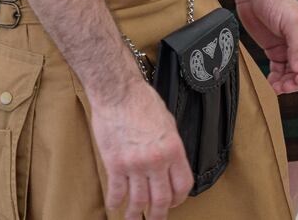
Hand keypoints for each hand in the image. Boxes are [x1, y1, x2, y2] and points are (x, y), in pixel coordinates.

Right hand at [87, 81, 192, 219]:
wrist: (117, 92)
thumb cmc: (142, 102)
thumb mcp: (168, 123)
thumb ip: (171, 148)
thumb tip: (172, 166)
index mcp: (173, 150)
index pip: (182, 186)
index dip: (179, 200)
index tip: (173, 203)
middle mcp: (156, 160)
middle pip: (161, 200)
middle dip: (158, 215)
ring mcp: (135, 164)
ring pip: (139, 200)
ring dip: (135, 214)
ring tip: (132, 219)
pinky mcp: (115, 163)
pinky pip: (117, 191)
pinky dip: (116, 202)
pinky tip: (115, 206)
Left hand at [233, 0, 297, 93]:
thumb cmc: (276, 0)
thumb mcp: (290, 21)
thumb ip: (296, 46)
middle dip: (297, 81)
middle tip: (286, 87)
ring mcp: (288, 49)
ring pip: (292, 73)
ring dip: (286, 83)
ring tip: (277, 88)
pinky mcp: (274, 51)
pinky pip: (279, 70)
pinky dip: (276, 79)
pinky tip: (271, 83)